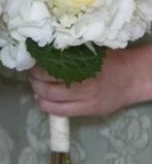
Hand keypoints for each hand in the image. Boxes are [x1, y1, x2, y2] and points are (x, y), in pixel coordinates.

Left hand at [29, 46, 151, 117]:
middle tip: (31, 75)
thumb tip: (45, 50)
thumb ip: (70, 52)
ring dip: (38, 95)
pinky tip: (44, 100)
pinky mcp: (88, 112)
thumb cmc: (110, 60)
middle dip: (35, 82)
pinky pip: (61, 113)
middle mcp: (83, 87)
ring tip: (36, 87)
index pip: (51, 73)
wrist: (132, 78)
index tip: (32, 64)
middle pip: (48, 89)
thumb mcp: (90, 51)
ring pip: (52, 103)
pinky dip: (48, 106)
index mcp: (83, 69)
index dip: (37, 70)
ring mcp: (85, 102)